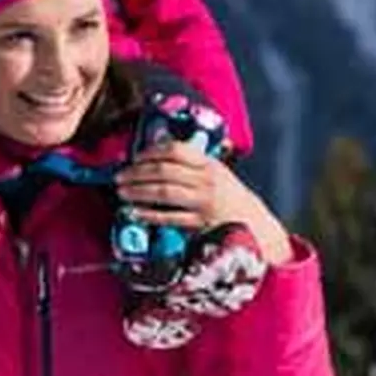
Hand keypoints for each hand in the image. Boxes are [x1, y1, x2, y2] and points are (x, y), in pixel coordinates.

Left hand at [117, 146, 289, 265]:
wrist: (255, 224)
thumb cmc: (230, 198)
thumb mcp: (217, 174)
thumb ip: (193, 165)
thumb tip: (158, 155)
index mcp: (210, 165)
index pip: (176, 150)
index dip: (151, 152)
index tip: (135, 157)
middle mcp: (207, 180)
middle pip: (165, 171)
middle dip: (138, 173)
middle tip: (120, 176)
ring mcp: (204, 202)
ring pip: (164, 192)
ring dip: (139, 191)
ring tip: (122, 191)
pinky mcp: (200, 223)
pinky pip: (170, 217)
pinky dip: (150, 214)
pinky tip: (135, 212)